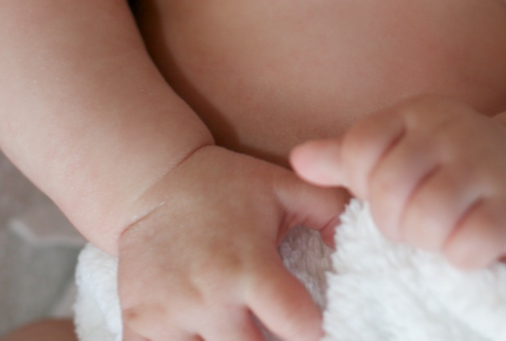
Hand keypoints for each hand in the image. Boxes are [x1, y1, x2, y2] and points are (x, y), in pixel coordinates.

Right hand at [117, 144, 346, 340]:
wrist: (154, 180)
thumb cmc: (227, 186)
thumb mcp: (284, 187)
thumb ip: (330, 210)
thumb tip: (365, 237)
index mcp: (250, 266)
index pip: (298, 329)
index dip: (317, 335)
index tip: (321, 329)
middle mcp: (211, 298)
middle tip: (283, 333)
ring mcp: (171, 317)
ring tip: (252, 334)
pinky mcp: (140, 325)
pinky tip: (209, 340)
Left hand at [290, 96, 505, 269]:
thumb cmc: (444, 165)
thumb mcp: (398, 149)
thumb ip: (347, 157)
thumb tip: (297, 160)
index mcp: (415, 113)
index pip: (360, 147)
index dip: (363, 182)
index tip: (384, 194)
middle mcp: (450, 130)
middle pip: (388, 187)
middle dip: (391, 220)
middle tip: (410, 225)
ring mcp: (485, 166)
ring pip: (426, 218)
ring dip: (424, 241)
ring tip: (436, 236)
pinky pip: (468, 244)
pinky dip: (459, 257)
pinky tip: (466, 249)